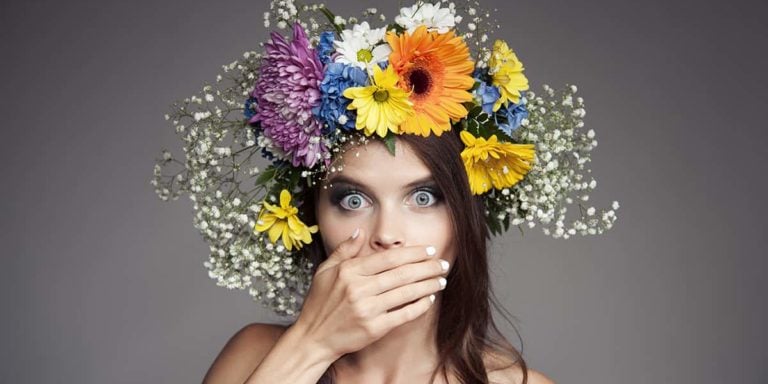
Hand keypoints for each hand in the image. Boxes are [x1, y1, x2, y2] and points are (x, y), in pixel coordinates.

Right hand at [291, 228, 448, 359]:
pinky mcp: (374, 328)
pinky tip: (429, 299)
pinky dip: (419, 306)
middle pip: (402, 274)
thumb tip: (360, 232)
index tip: (428, 251)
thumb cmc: (319, 303)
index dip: (412, 253)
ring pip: (406, 293)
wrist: (313, 337)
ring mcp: (367, 310)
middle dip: (426, 267)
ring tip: (441, 280)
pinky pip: (404, 314)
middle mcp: (359, 289)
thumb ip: (345, 250)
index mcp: (349, 272)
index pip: (388, 258)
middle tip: (442, 263)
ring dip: (428, 285)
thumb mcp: (325, 271)